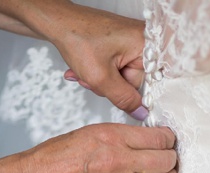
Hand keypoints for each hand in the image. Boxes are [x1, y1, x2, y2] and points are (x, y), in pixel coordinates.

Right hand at [22, 123, 177, 172]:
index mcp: (112, 137)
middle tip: (167, 151)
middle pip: (167, 160)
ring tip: (163, 169)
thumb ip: (120, 135)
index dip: (168, 136)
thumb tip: (143, 138)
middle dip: (172, 155)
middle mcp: (119, 161)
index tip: (166, 136)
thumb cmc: (54, 158)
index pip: (159, 137)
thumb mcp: (90, 132)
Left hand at [42, 4, 146, 118]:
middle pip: (132, 80)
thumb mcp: (101, 78)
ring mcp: (130, 41)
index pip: (149, 82)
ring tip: (85, 71)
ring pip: (119, 76)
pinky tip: (84, 67)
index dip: (131, 95)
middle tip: (93, 78)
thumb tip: (140, 112)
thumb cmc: (80, 40)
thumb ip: (122, 98)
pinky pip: (113, 67)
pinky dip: (98, 70)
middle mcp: (142, 41)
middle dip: (108, 85)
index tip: (119, 98)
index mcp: (146, 45)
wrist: (59, 23)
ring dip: (100, 79)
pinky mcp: (119, 43)